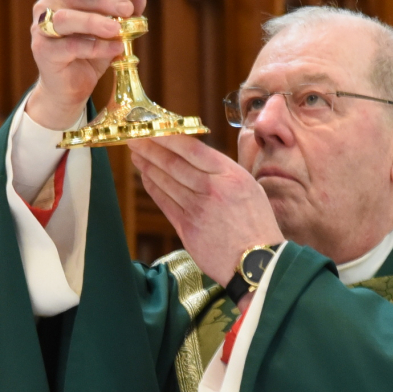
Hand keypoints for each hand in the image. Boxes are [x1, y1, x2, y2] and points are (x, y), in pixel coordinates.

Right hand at [27, 0, 146, 129]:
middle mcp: (46, 9)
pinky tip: (115, 49)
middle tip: (126, 9)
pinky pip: (71, 46)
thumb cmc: (87, 52)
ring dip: (93, 22)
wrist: (70, 88)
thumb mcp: (109, 30)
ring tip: (117, 29)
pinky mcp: (44, 53)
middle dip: (101, 1)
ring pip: (65, 19)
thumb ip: (122, 13)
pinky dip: (96, 47)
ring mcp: (41, 31)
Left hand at [129, 136, 284, 284]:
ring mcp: (198, 210)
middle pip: (174, 164)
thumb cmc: (257, 225)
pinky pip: (165, 203)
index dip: (168, 138)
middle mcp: (212, 190)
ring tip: (136, 154)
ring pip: (166, 182)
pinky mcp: (187, 229)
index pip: (192, 149)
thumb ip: (223, 173)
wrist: (259, 263)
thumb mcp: (250, 188)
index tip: (153, 128)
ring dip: (147, 166)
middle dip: (150, 148)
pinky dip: (153, 188)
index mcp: (231, 175)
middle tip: (134, 137)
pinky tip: (145, 178)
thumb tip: (196, 157)